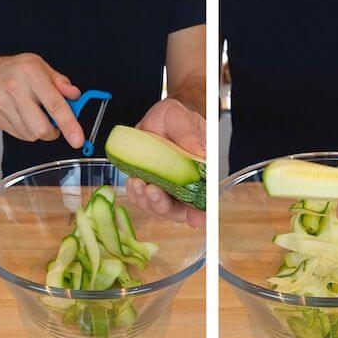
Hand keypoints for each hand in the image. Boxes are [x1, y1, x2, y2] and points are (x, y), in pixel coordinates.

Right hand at [0, 53, 84, 147]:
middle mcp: (15, 89)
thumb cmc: (15, 70)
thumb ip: (60, 82)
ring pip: (31, 135)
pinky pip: (20, 135)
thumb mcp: (40, 66)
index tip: (77, 139)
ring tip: (36, 115)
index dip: (69, 124)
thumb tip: (75, 95)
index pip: (55, 104)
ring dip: (39, 131)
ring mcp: (3, 105)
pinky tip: (25, 118)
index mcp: (31, 74)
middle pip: (41, 127)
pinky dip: (28, 131)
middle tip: (54, 122)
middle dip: (53, 132)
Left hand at [125, 98, 205, 228]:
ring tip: (137, 182)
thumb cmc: (175, 119)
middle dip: (163, 206)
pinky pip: (141, 200)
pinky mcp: (148, 185)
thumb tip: (202, 153)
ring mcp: (165, 189)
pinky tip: (133, 181)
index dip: (201, 213)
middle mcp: (183, 187)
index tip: (195, 219)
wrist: (156, 118)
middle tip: (152, 190)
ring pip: (157, 209)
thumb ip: (191, 135)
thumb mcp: (183, 119)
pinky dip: (135, 195)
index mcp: (200, 175)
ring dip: (146, 201)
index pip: (205, 200)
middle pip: (177, 211)